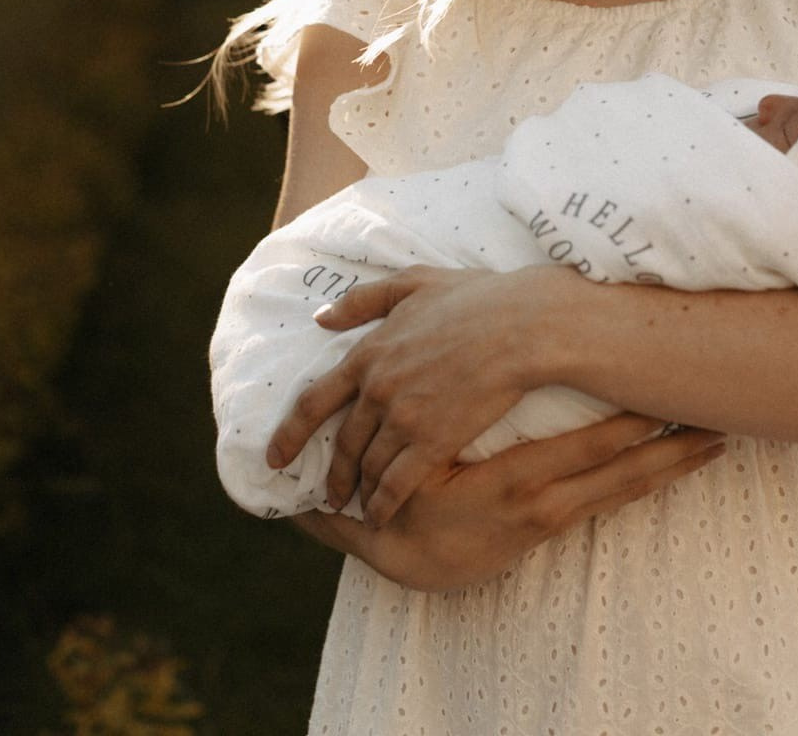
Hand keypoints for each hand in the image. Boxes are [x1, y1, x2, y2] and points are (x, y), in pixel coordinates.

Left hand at [267, 265, 560, 526]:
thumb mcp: (414, 282)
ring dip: (358, 489)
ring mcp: (403, 417)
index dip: (290, 433)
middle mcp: (377, 388)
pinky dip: (382, 504)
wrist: (522, 326)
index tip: (275, 457)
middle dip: (331, 474)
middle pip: (342, 443)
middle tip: (327, 494)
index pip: (314, 401)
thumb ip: (364, 300)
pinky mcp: (432, 442)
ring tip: (358, 504)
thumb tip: (321, 319)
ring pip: (367, 466)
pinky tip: (380, 516)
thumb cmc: (476, 298)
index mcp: (369, 352)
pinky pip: (395, 484)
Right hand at [293, 412, 726, 590]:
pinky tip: (679, 461)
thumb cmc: (410, 508)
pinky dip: (652, 476)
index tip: (674, 397)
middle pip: (629, 473)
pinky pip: (616, 497)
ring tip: (718, 439)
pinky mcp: (559, 521)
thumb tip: (457, 391)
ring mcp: (558, 513)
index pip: (593, 448)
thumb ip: (438, 433)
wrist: (409, 564)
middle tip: (724, 419)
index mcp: (519, 483)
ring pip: (631, 488)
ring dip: (676, 463)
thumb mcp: (415, 470)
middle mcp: (549, 500)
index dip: (638, 426)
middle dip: (678, 447)